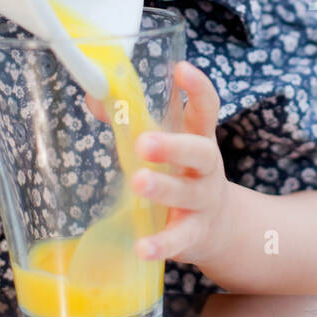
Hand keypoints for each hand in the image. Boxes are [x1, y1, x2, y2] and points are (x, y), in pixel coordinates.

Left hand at [84, 61, 232, 266]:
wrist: (221, 226)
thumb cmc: (183, 173)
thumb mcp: (169, 145)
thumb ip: (133, 121)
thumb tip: (94, 97)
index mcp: (199, 138)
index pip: (206, 109)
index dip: (198, 88)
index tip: (183, 69)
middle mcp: (206, 168)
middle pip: (199, 151)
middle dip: (173, 145)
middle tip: (144, 142)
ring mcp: (203, 202)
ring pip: (187, 193)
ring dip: (164, 188)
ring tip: (139, 182)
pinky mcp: (194, 234)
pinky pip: (178, 239)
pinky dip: (161, 244)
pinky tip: (142, 247)